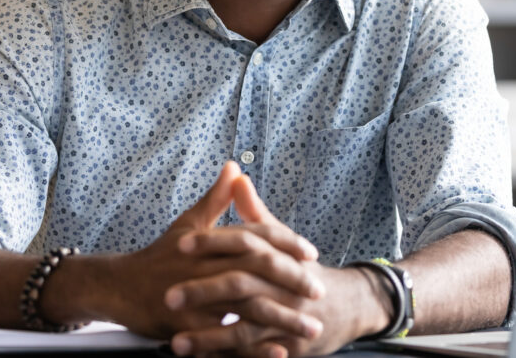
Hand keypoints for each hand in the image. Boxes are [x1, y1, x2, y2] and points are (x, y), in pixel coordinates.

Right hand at [110, 162, 322, 338]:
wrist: (118, 287)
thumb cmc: (157, 255)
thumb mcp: (187, 223)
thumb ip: (215, 198)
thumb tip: (234, 168)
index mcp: (210, 241)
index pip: (256, 236)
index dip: (286, 243)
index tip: (312, 254)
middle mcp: (206, 267)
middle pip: (258, 272)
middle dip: (293, 282)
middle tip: (319, 291)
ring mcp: (197, 299)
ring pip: (248, 309)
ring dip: (283, 319)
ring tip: (312, 327)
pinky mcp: (188, 328)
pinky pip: (226, 342)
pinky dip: (254, 349)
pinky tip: (279, 353)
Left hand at [166, 176, 389, 357]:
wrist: (347, 305)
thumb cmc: (303, 269)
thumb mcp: (282, 240)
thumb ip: (255, 212)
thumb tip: (237, 175)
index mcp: (277, 254)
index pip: (244, 242)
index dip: (213, 242)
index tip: (181, 244)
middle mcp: (281, 285)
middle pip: (240, 285)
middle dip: (203, 292)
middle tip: (168, 296)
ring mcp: (285, 318)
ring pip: (244, 328)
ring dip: (209, 337)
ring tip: (176, 342)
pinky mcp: (286, 345)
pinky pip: (254, 355)